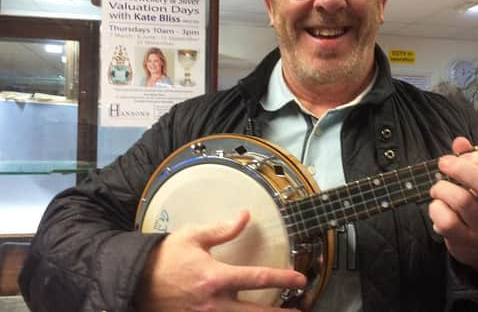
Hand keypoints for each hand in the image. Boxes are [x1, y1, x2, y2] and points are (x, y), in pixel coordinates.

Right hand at [135, 211, 305, 311]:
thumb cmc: (164, 258)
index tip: (300, 279)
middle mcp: (213, 302)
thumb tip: (245, 216)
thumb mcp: (193, 237)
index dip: (283, 279)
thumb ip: (223, 230)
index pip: (257, 278)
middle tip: (301, 310)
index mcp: (215, 277)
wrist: (134, 281)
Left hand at [429, 137, 477, 273]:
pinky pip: (447, 221)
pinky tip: (437, 206)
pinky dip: (435, 208)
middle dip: (461, 168)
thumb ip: (475, 161)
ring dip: (443, 188)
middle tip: (443, 163)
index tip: (463, 157)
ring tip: (438, 188)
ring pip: (463, 201)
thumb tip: (459, 141)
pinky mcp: (467, 242)